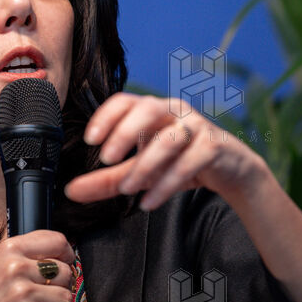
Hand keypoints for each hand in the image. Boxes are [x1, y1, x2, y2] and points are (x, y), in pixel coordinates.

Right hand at [0, 230, 75, 301]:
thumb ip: (24, 256)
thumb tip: (58, 254)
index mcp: (9, 250)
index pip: (56, 241)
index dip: (67, 253)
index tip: (67, 261)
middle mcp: (16, 268)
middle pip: (65, 271)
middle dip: (61, 287)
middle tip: (48, 296)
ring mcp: (23, 294)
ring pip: (66, 297)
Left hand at [64, 93, 267, 210]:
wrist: (231, 168)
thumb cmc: (181, 161)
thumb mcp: (140, 171)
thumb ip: (107, 179)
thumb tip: (70, 191)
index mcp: (153, 110)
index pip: (126, 101)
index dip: (106, 116)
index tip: (90, 140)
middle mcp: (175, 111)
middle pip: (149, 109)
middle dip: (125, 132)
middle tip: (107, 158)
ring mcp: (197, 126)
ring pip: (170, 138)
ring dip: (146, 165)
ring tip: (128, 188)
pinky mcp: (214, 147)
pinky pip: (190, 162)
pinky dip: (168, 183)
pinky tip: (150, 201)